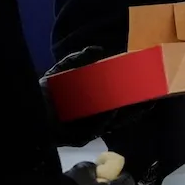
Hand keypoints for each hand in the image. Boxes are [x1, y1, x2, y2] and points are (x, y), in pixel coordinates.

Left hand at [41, 46, 155, 147]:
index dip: (133, 89)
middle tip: (153, 95)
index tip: (147, 81)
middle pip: (123, 108)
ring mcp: (92, 124)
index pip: (119, 93)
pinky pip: (100, 127)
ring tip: (143, 104)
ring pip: (117, 120)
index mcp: (94, 96)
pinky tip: (113, 113)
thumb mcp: (64, 69)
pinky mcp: (84, 135)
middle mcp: (97, 111)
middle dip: (138, 103)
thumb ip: (80, 59)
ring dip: (130, 113)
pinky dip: (107, 120)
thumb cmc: (48, 89)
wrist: (32, 109)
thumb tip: (98, 48)